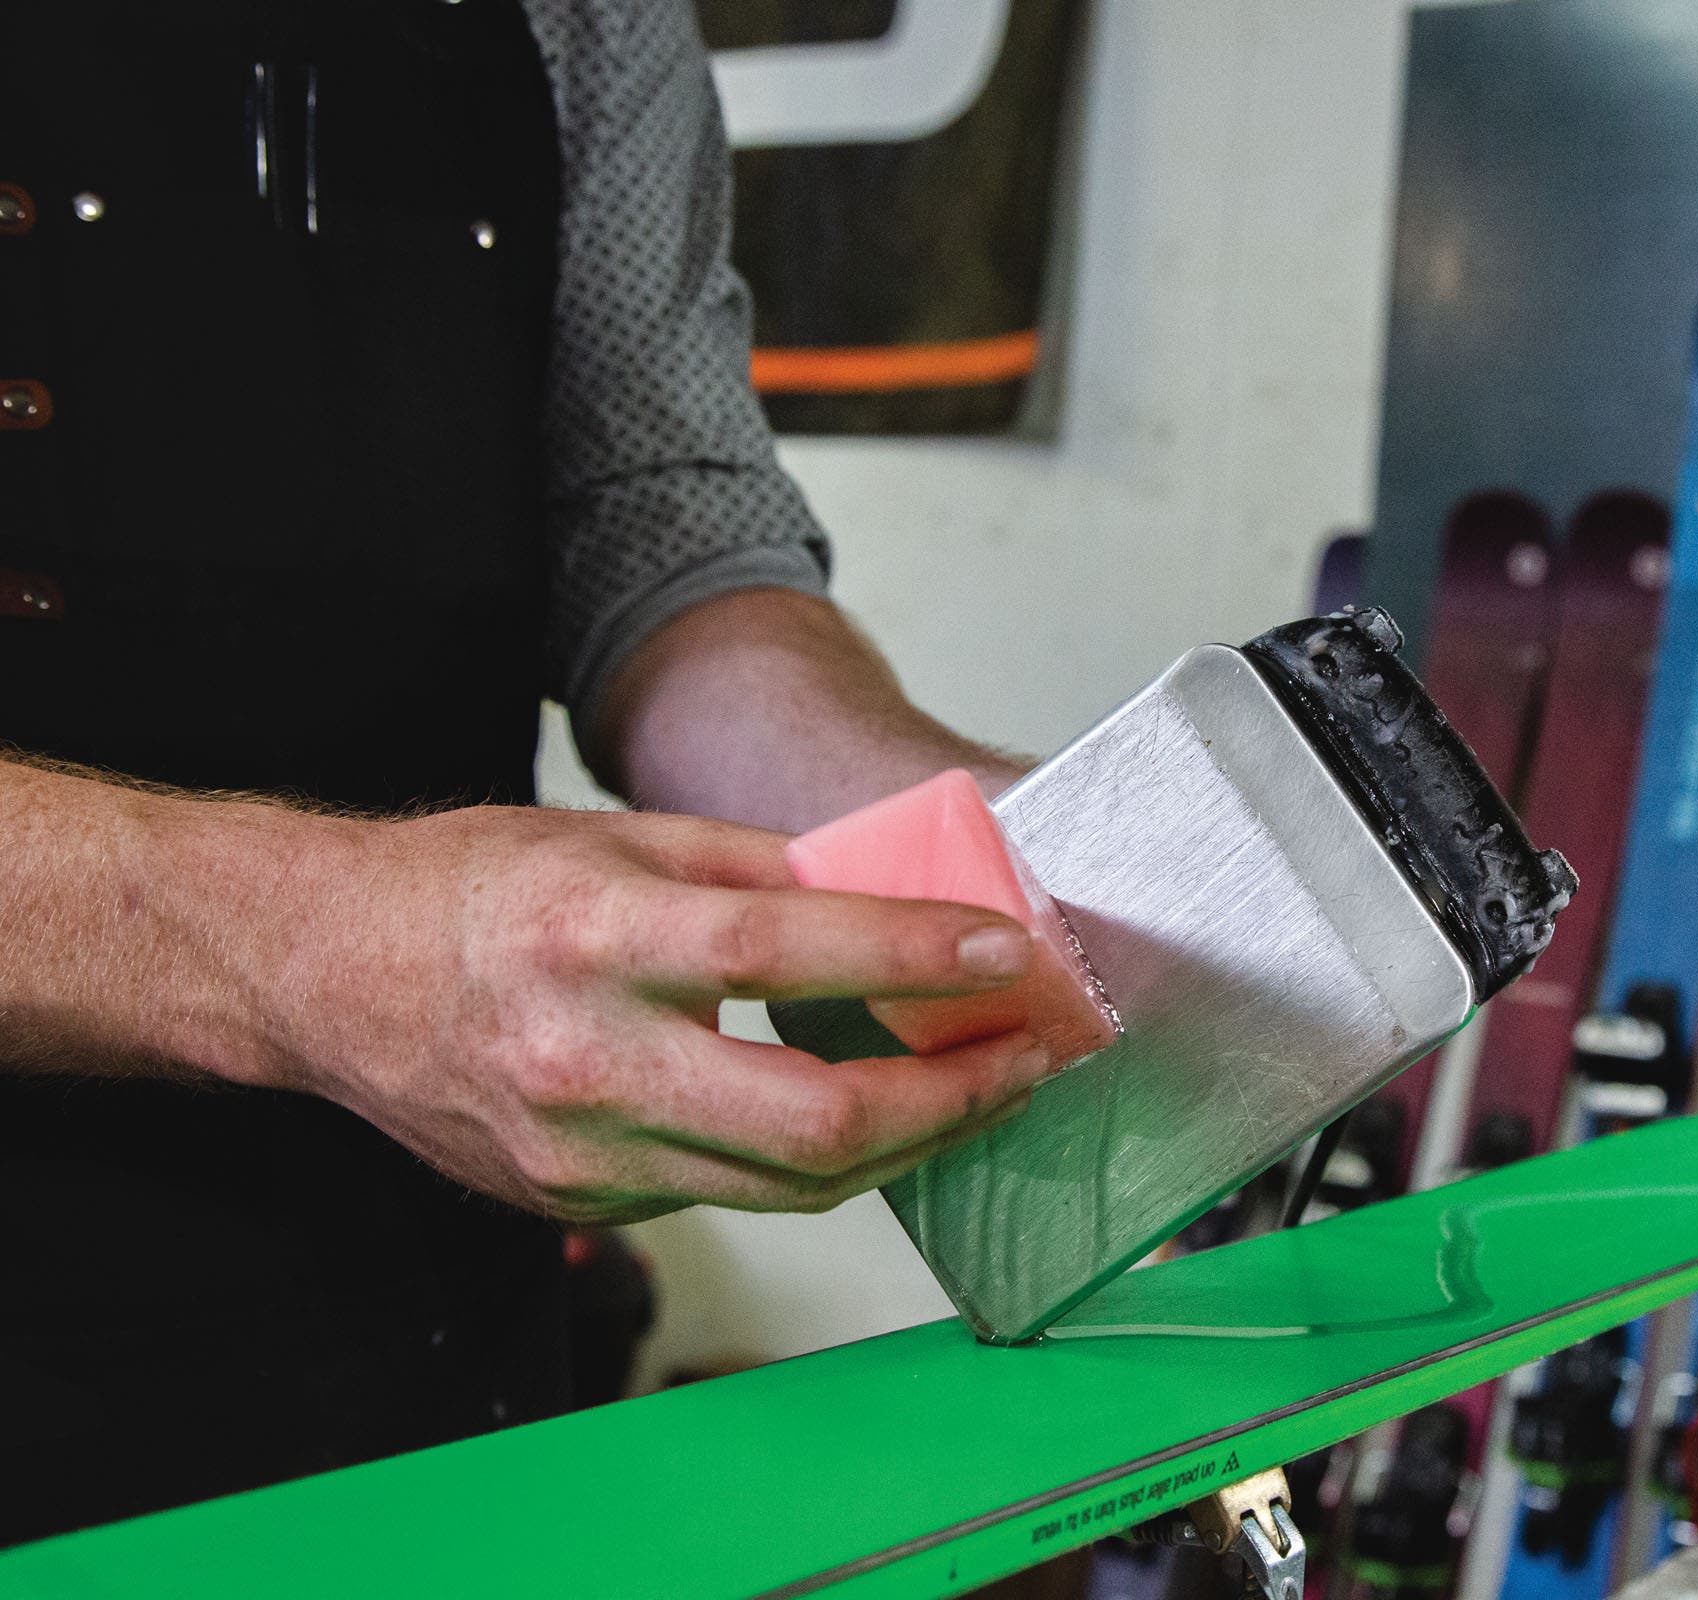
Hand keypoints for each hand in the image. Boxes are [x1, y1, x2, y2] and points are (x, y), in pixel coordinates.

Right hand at [256, 804, 1060, 1221]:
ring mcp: (581, 1153)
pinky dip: (816, 1159)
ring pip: (792, 1186)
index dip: (916, 956)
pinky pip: (733, 1193)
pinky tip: (868, 1115)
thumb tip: (901, 895)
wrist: (325, 975)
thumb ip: (765, 872)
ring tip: (976, 1089)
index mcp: (595, 940)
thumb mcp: (623, 838)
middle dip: (951, 1099)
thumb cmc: (474, 890)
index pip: (786, 955)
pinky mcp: (581, 1203)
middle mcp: (586, 1061)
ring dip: (908, 1142)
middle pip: (814, 1122)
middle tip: (1024, 1056)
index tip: (1008, 952)